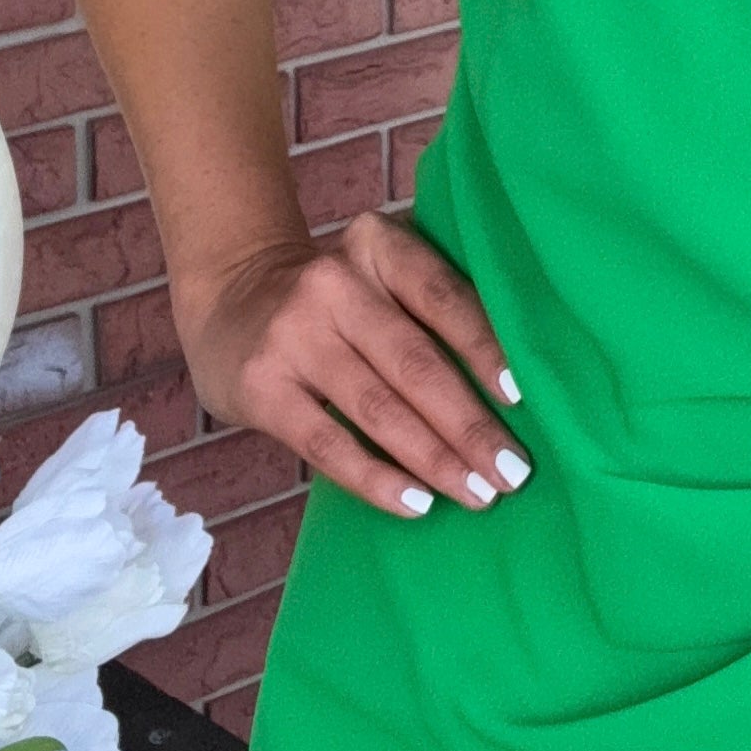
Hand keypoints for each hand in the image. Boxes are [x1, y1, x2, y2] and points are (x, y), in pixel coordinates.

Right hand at [178, 212, 527, 521]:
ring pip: (379, 408)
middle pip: (416, 363)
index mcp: (378, 246)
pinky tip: (416, 504)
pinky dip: (378, 480)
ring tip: (478, 494)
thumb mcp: (376, 273)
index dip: (486, 348)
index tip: (524, 398)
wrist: (227, 295)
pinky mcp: (263, 387)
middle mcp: (336, 283)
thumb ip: (427, 310)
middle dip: (471, 425)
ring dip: (436, 459)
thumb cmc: (334, 299)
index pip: (444, 298)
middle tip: (513, 473)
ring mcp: (294, 335)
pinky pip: (329, 444)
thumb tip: (510, 393)